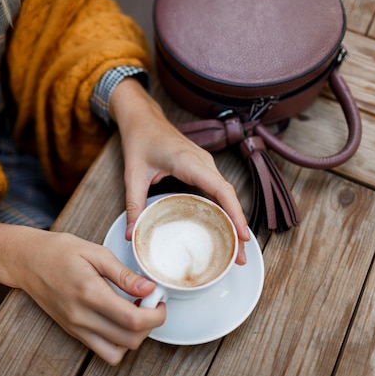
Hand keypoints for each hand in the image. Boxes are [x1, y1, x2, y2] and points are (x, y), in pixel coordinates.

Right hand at [0, 222, 165, 364]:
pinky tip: (119, 320)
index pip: (133, 319)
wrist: (27, 261)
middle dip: (150, 326)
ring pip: (117, 352)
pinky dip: (118, 342)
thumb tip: (149, 289)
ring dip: (134, 337)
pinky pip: (102, 350)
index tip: (159, 300)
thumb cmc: (59, 251)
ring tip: (135, 313)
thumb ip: (123, 274)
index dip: (156, 314)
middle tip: (150, 304)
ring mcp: (76, 327)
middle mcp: (82, 316)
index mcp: (89, 293)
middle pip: (130, 340)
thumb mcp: (95, 252)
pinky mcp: (73, 332)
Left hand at [109, 78, 249, 263]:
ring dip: (234, 220)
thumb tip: (132, 235)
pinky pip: (219, 191)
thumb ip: (134, 205)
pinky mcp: (203, 168)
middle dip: (238, 226)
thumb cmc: (140, 140)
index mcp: (188, 161)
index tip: (242, 235)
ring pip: (227, 195)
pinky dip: (225, 210)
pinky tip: (225, 229)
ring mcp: (206, 164)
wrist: (143, 118)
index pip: (220, 189)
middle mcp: (203, 162)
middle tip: (240, 257)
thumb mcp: (133, 175)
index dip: (234, 213)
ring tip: (237, 250)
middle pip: (228, 196)